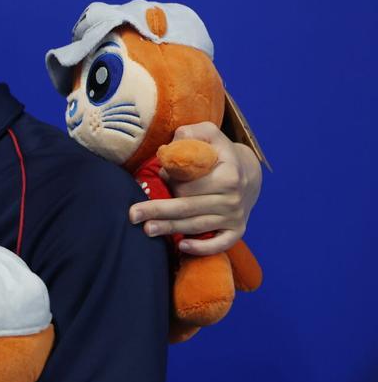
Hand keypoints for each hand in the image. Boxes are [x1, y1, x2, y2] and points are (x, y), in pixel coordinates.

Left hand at [128, 122, 261, 254]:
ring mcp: (235, 217)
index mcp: (228, 175)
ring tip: (147, 229)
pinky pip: (220, 244)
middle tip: (133, 215)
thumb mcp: (210, 135)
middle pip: (189, 207)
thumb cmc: (219, 154)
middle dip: (160, 211)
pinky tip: (182, 247)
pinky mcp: (236, 231)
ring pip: (197, 225)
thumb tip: (174, 140)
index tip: (158, 176)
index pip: (192, 184)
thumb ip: (193, 133)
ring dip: (171, 229)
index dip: (172, 180)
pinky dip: (202, 248)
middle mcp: (233, 198)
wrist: (248, 175)